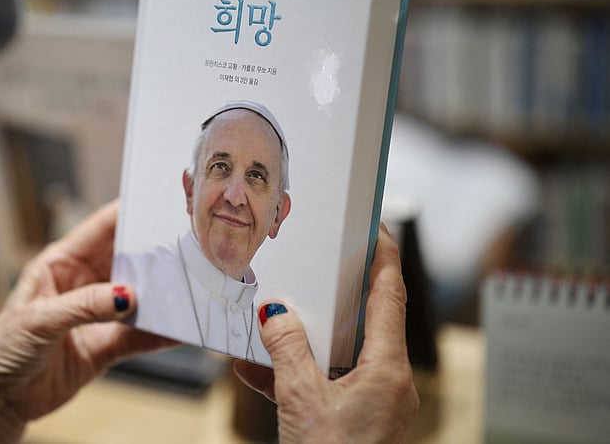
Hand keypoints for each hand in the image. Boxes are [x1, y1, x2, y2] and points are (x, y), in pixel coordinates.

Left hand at [0, 202, 176, 443]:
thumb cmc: (1, 349)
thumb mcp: (38, 320)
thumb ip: (85, 306)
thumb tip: (128, 297)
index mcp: (60, 263)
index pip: (101, 228)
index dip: (129, 214)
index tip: (159, 207)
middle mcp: (82, 283)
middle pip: (126, 260)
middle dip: (154, 254)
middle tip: (185, 248)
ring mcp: (96, 315)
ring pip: (137, 297)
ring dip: (159, 294)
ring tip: (188, 287)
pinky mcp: (104, 347)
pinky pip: (138, 336)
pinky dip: (158, 333)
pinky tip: (178, 328)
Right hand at [233, 224, 418, 443]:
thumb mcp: (300, 399)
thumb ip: (286, 349)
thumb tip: (275, 311)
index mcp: (388, 370)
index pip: (390, 296)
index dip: (384, 257)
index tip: (376, 227)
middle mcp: (389, 382)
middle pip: (368, 321)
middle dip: (339, 294)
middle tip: (323, 264)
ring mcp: (375, 403)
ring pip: (341, 354)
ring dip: (307, 338)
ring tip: (276, 318)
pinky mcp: (357, 420)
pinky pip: (327, 385)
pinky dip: (297, 375)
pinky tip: (257, 371)